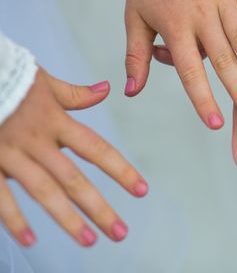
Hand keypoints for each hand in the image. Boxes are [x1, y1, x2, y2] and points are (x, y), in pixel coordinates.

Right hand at [0, 69, 147, 246]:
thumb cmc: (8, 77)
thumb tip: (106, 90)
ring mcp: (11, 154)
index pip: (96, 149)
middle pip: (74, 180)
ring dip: (67, 218)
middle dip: (98, 208)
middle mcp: (38, 141)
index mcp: (56, 121)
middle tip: (120, 232)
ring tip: (88, 240)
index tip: (142, 191)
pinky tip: (29, 239)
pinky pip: (0, 195)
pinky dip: (13, 219)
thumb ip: (75, 94)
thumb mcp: (44, 82)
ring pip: (44, 191)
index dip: (121, 170)